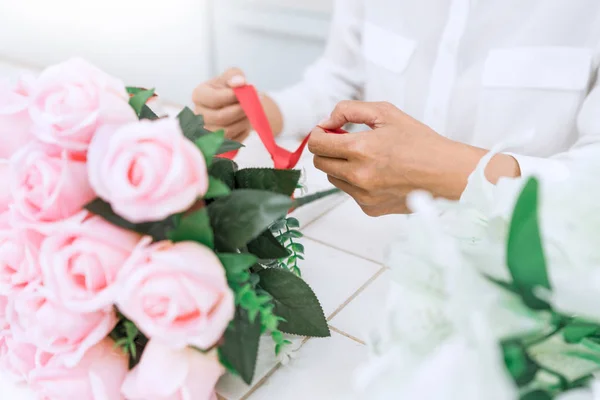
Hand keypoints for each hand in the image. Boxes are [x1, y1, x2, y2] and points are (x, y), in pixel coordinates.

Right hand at [192, 68, 251, 141]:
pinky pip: (231, 142)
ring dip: (243, 122)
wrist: (235, 105)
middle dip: (240, 111)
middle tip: (252, 105)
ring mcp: (205, 130)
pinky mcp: (215, 144)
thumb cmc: (231, 88)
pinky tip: (244, 123)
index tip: (244, 93)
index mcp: (199, 95)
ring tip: (249, 113)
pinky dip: (242, 133)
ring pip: (227, 132)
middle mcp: (198, 114)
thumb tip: (239, 82)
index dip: (232, 97)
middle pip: (220, 117)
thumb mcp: (232, 76)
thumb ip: (235, 76)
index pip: (214, 99)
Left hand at [308, 101, 519, 216]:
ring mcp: (363, 195)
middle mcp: (358, 175)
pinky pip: (350, 193)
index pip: (317, 144)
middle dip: (327, 150)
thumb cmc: (420, 142)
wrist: (445, 173)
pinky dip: (356, 182)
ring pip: (334, 178)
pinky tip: (378, 174)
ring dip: (341, 166)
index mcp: (360, 149)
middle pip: (320, 163)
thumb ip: (349, 111)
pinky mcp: (369, 209)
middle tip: (346, 142)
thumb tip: (326, 122)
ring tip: (367, 158)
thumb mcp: (385, 113)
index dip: (318, 135)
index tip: (327, 131)